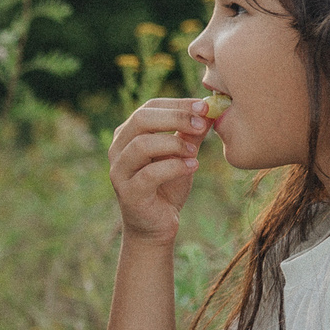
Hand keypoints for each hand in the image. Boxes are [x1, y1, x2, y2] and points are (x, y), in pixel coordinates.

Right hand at [109, 98, 212, 241]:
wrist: (156, 225)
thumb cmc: (167, 186)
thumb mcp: (182, 155)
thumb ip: (191, 134)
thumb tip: (210, 111)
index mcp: (129, 135)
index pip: (149, 107)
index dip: (177, 104)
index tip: (205, 106)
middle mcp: (118, 149)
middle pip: (141, 120)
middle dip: (175, 118)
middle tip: (202, 122)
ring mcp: (120, 171)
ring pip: (141, 145)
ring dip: (174, 143)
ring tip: (195, 151)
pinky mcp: (128, 193)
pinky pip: (150, 174)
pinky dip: (174, 167)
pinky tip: (193, 166)